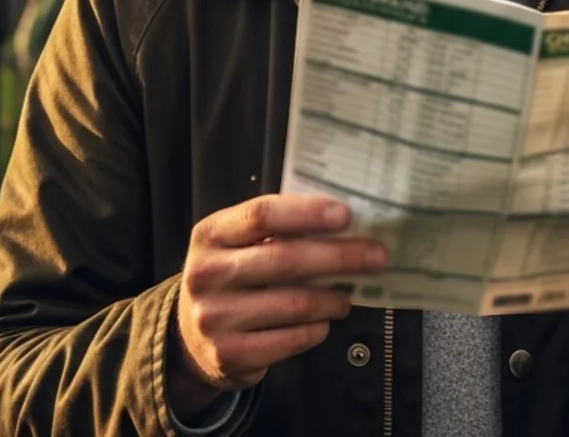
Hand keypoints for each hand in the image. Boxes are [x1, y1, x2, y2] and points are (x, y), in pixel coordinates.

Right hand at [169, 194, 387, 415]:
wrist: (190, 338)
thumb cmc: (231, 277)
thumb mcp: (237, 244)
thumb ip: (276, 229)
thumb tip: (344, 221)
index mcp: (210, 234)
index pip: (261, 214)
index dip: (307, 213)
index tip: (346, 215)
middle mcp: (206, 274)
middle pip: (285, 258)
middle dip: (340, 256)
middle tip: (377, 257)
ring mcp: (214, 317)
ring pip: (294, 303)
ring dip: (333, 298)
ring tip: (349, 296)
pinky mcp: (229, 354)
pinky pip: (291, 339)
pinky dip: (317, 329)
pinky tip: (325, 321)